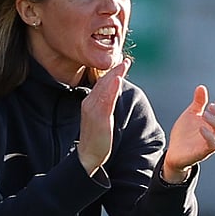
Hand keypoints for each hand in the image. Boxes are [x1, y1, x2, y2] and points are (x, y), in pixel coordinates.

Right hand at [77, 58, 130, 174]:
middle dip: (115, 70)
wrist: (89, 155)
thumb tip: (114, 94)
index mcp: (90, 102)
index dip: (113, 72)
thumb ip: (105, 104)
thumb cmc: (96, 137)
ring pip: (104, 88)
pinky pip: (106, 100)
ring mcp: (93, 110)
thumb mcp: (101, 118)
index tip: (124, 62)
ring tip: (123, 64)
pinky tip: (117, 80)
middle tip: (125, 60)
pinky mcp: (99, 117)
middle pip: (103, 83)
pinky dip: (111, 89)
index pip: (102, 83)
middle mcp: (89, 103)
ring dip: (114, 75)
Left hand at [163, 85, 214, 182]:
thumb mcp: (191, 114)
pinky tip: (200, 127)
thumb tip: (201, 87)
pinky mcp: (204, 152)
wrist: (174, 151)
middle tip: (210, 106)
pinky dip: (209, 135)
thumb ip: (198, 103)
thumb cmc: (185, 133)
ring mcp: (213, 143)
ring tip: (204, 114)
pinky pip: (213, 145)